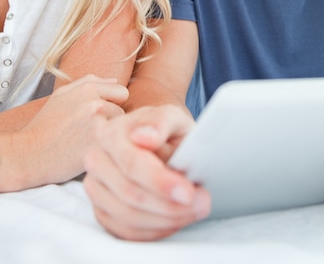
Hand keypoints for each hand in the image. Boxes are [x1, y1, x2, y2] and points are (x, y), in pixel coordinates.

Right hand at [1, 75, 127, 191]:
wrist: (29, 154)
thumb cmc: (45, 125)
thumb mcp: (62, 95)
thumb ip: (90, 83)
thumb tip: (114, 81)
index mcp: (88, 89)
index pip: (121, 92)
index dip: (113, 104)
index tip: (100, 114)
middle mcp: (95, 103)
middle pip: (123, 110)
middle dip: (114, 118)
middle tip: (96, 128)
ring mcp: (98, 124)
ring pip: (119, 127)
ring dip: (110, 133)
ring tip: (90, 140)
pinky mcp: (98, 145)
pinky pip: (114, 143)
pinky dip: (107, 147)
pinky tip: (92, 149)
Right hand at [83, 105, 210, 240]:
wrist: (157, 141)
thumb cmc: (166, 130)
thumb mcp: (172, 117)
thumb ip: (161, 121)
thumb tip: (144, 137)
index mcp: (111, 132)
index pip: (131, 163)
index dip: (160, 181)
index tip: (187, 192)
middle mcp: (97, 159)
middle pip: (129, 194)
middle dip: (169, 205)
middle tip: (202, 203)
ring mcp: (96, 186)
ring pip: (127, 216)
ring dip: (166, 220)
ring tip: (195, 210)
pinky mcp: (101, 209)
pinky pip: (125, 231)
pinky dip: (155, 230)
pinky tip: (176, 219)